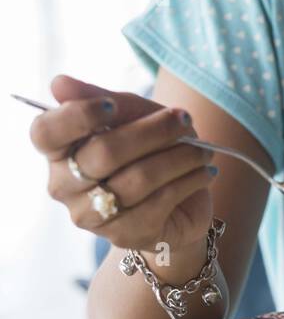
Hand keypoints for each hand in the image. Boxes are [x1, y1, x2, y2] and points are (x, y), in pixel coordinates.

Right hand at [32, 74, 217, 254]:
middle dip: (152, 132)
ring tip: (203, 150)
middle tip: (185, 120)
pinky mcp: (122, 235)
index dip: (77, 116)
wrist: (181, 196)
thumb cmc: (149, 148)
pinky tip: (204, 173)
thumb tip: (58, 83)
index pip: (45, 132)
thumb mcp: (132, 114)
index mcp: (59, 150)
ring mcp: (90, 215)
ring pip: (137, 179)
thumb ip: (100, 98)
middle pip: (103, 152)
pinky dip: (188, 181)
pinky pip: (159, 202)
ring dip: (180, 158)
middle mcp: (64, 185)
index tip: (112, 105)